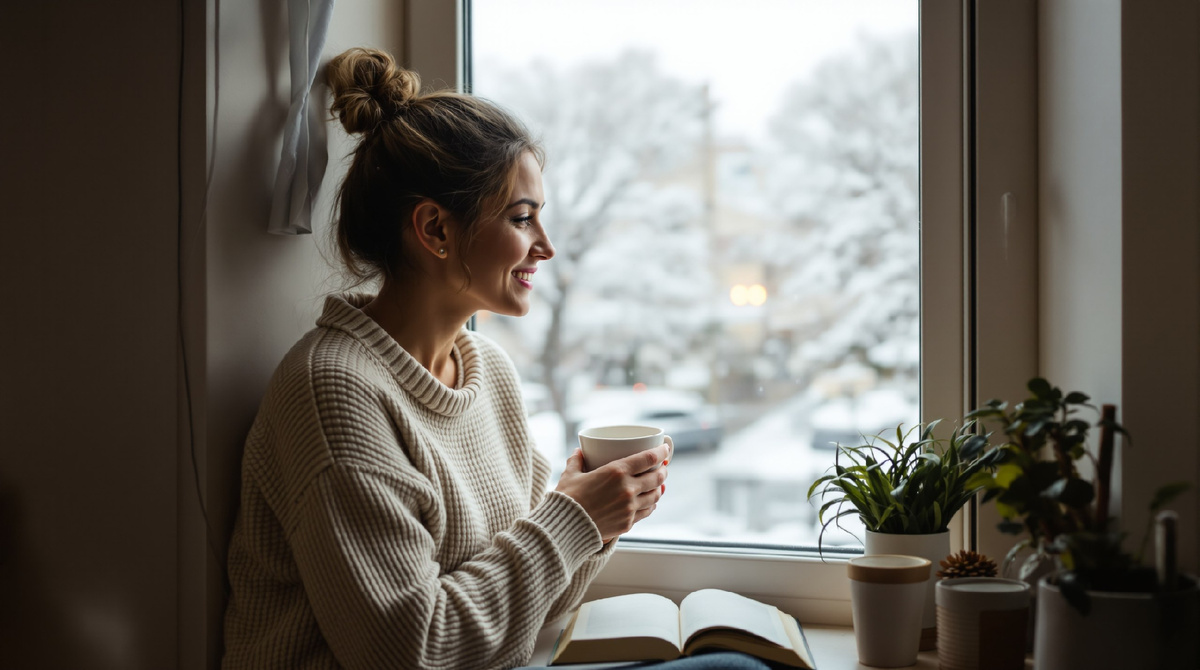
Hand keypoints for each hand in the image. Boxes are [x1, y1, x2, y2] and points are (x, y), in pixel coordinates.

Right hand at [554, 445, 669, 541]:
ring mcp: (630, 507)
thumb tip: (578, 451)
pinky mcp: (628, 523)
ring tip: (658, 484)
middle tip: (662, 467)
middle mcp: (628, 489)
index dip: (661, 452)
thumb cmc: (567, 498)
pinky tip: (649, 502)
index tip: (665, 449)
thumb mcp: (570, 474)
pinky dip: (651, 504)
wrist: (565, 527)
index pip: (648, 458)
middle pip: (657, 477)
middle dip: (662, 470)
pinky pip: (646, 511)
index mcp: (616, 471)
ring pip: (655, 495)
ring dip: (659, 488)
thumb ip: (576, 460)